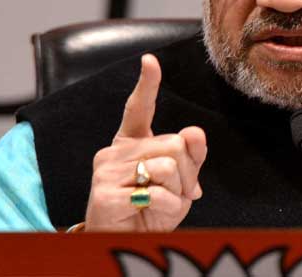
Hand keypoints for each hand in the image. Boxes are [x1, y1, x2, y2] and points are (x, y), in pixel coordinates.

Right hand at [84, 54, 206, 230]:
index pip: (138, 109)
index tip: (150, 60)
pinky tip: (151, 213)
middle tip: (175, 192)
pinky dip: (166, 207)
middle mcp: (115, 151)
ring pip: (168, 166)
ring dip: (177, 191)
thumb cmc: (150, 211)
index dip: (147, 84)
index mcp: (131, 143)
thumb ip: (190, 157)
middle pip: (174, 144)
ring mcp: (107, 171)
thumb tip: (195, 132)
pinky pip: (156, 193)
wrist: (123, 241)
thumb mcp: (178, 183)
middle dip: (187, 172)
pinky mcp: (106, 193)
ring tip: (161, 203)